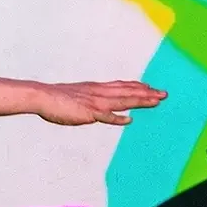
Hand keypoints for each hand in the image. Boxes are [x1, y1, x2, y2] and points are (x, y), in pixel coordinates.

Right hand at [36, 81, 165, 126]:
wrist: (42, 96)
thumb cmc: (56, 98)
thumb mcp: (77, 97)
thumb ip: (89, 101)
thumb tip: (96, 109)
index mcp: (96, 88)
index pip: (122, 86)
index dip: (138, 87)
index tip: (151, 88)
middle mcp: (99, 92)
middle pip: (127, 91)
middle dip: (147, 93)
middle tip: (164, 94)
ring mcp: (94, 102)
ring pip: (122, 100)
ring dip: (140, 101)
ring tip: (156, 101)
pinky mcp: (87, 112)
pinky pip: (105, 116)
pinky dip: (118, 118)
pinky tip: (129, 120)